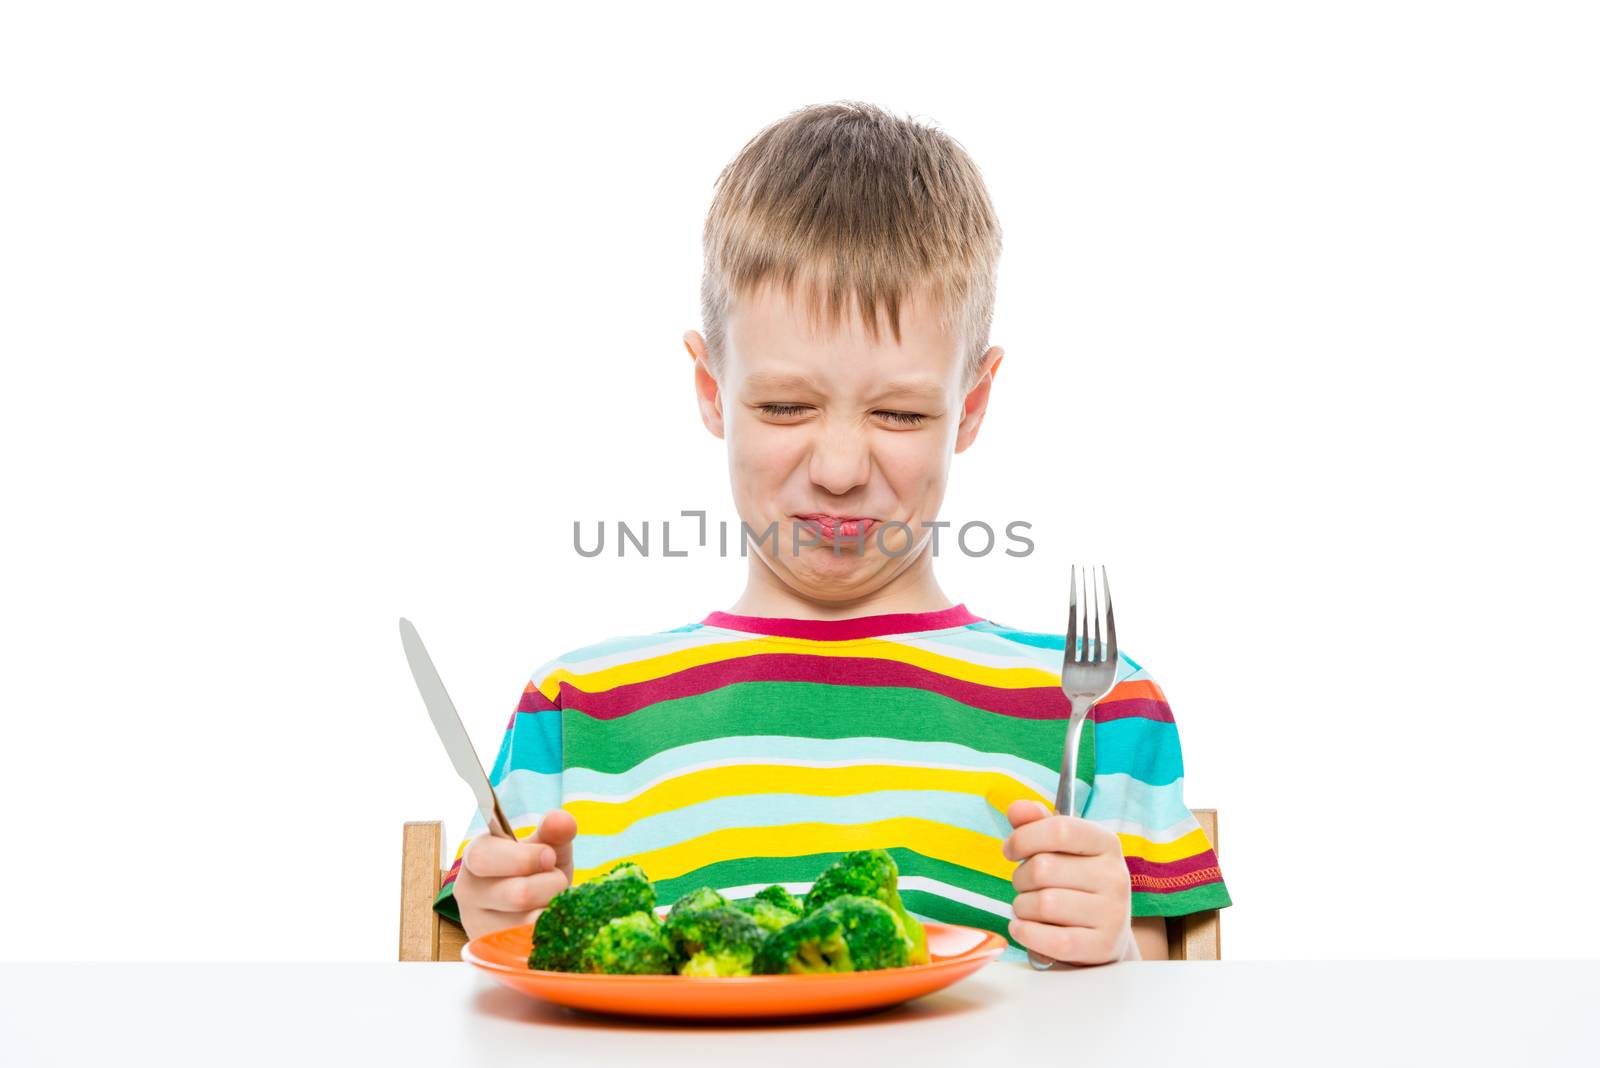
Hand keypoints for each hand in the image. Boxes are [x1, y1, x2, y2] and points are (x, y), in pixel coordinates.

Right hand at [453, 807, 577, 940]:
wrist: (527, 907)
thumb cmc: (534, 871)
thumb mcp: (545, 847)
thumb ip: (554, 832)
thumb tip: (561, 819)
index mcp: (475, 857)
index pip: (486, 857)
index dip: (525, 858)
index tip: (548, 857)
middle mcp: (469, 893)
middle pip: (517, 894)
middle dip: (550, 884)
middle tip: (555, 881)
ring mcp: (480, 926)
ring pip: (530, 922)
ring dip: (554, 909)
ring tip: (551, 901)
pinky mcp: (496, 952)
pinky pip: (534, 945)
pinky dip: (553, 932)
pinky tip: (552, 923)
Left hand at [1002, 799, 1134, 965]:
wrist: (1105, 936)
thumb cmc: (1075, 884)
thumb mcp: (1061, 850)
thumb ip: (1037, 824)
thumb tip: (1017, 808)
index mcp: (1106, 843)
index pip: (1060, 829)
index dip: (1024, 837)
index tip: (1011, 850)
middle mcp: (1115, 876)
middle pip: (1044, 868)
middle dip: (1020, 878)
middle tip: (1025, 886)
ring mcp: (1113, 913)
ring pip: (1043, 904)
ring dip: (1022, 907)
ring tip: (1029, 908)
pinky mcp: (1103, 946)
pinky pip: (1052, 940)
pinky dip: (1026, 933)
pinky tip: (1023, 928)